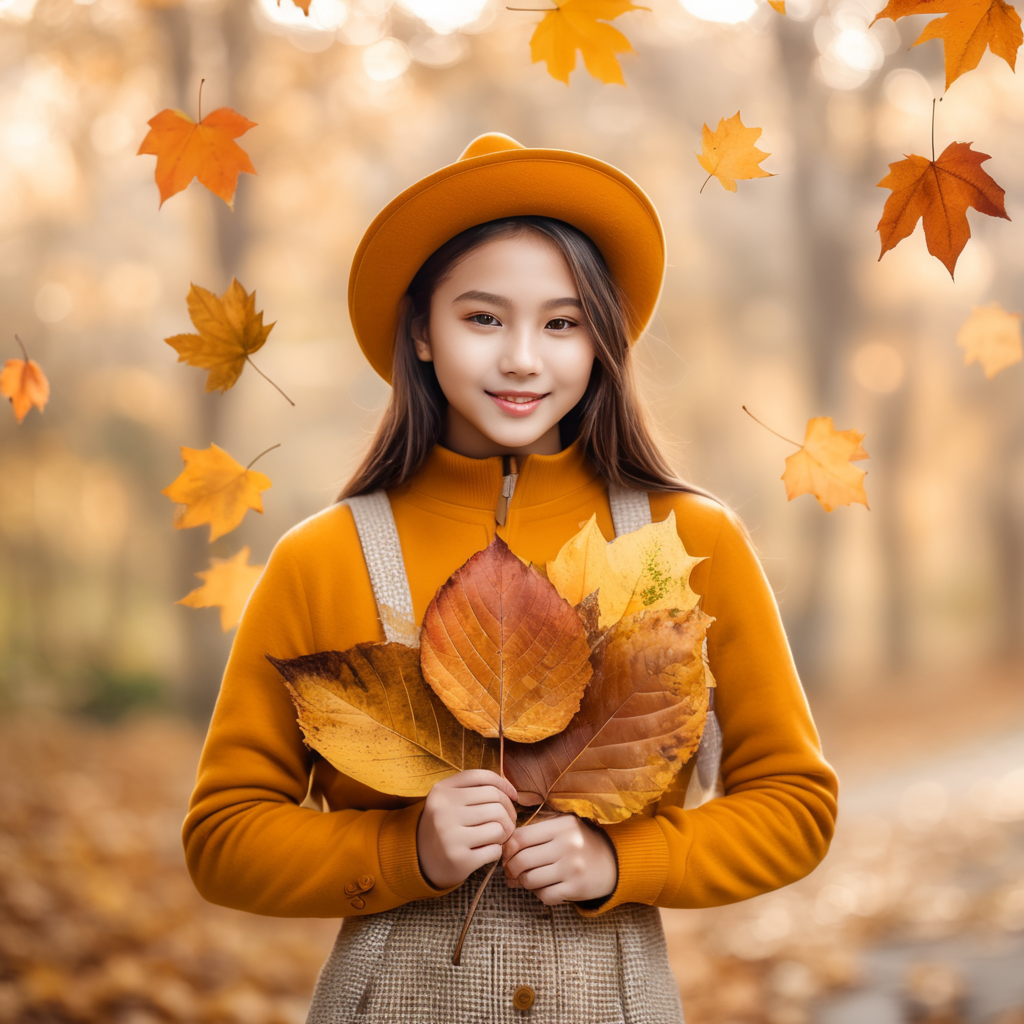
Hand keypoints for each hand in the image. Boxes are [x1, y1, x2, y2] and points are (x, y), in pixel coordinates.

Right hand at [416, 769, 518, 889]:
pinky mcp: (459, 860)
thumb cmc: (446, 825)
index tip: (513, 796)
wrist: (421, 861)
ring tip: (497, 837)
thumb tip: (510, 789)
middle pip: (496, 803)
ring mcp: (450, 837)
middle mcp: (443, 811)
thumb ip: (475, 787)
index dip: (505, 785)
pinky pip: (495, 850)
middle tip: (507, 822)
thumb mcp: (450, 799)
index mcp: (441, 791)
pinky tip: (485, 851)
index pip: (483, 778)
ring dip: (504, 833)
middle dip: (509, 813)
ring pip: (499, 827)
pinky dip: (496, 851)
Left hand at [502, 813, 617, 904]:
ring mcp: (572, 868)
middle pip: (521, 860)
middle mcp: (567, 845)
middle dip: (511, 869)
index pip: (520, 838)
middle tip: (511, 872)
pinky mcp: (576, 888)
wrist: (613, 861)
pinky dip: (540, 894)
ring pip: (530, 880)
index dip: (506, 849)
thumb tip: (503, 849)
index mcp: (561, 825)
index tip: (506, 855)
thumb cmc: (579, 842)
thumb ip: (536, 831)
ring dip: (524, 882)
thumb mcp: (562, 826)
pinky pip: (545, 896)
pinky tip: (545, 887)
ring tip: (528, 879)